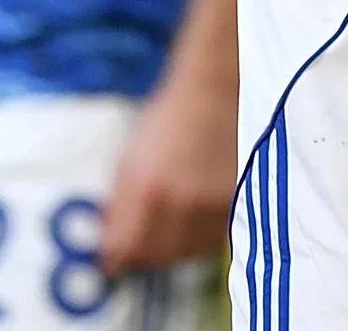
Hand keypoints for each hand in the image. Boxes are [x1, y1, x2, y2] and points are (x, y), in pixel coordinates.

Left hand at [99, 66, 234, 273]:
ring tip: (174, 217)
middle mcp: (182, 204)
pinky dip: (202, 233)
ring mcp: (213, 206)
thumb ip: (117, 205)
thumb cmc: (169, 119)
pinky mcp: (238, 203)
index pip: (124, 248)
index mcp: (147, 190)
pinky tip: (198, 210)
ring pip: (188, 250)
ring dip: (176, 243)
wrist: (218, 92)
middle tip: (143, 237)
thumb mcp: (129, 158)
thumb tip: (108, 243)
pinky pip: (213, 238)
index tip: (113, 255)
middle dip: (145, 250)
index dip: (116, 255)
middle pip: (157, 255)